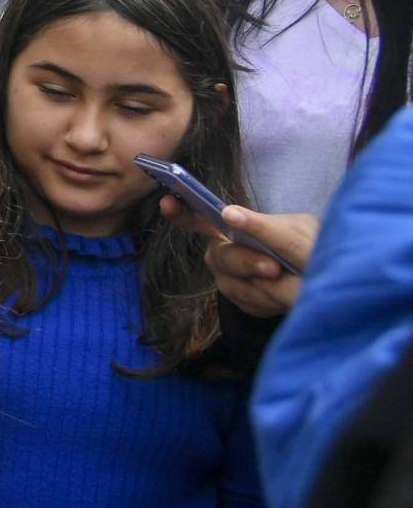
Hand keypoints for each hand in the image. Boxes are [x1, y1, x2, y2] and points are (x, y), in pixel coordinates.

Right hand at [160, 198, 317, 316]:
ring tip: (294, 287)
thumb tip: (227, 214)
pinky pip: (248, 305)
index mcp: (238, 227)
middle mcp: (228, 251)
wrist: (340, 281)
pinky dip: (273, 303)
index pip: (200, 216)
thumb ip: (268, 229)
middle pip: (220, 257)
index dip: (181, 211)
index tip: (168, 202)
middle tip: (274, 268)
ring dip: (266, 288)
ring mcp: (234, 279)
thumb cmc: (318, 248)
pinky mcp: (246, 302)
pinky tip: (289, 298)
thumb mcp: (302, 233)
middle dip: (246, 263)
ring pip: (233, 286)